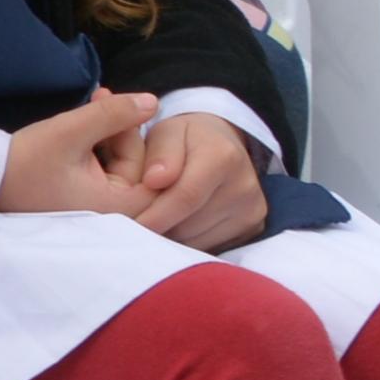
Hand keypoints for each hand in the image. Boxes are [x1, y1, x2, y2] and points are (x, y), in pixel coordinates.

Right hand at [0, 85, 162, 222]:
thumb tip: (153, 101)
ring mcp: (99, 211)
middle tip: (99, 95)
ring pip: (122, 165)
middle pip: (138, 164)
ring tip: (89, 106)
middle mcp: (114, 215)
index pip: (153, 166)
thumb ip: (113, 115)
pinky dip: (98, 151)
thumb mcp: (70, 132)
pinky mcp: (85, 204)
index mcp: (118, 207)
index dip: (132, 130)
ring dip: (108, 135)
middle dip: (119, 129)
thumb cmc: (25, 162)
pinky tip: (82, 130)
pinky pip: (106, 173)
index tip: (109, 100)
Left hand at [125, 107, 271, 250]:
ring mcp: (253, 209)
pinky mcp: (254, 226)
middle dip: (158, 227)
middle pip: (190, 223)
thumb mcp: (165, 133)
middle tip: (133, 225)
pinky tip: (175, 226)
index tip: (125, 225)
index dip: (153, 214)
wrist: (222, 144)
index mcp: (223, 157)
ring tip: (155, 222)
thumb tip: (154, 180)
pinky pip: (211, 246)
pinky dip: (187, 242)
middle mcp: (245, 186)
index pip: (184, 197)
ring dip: (171, 237)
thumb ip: (159, 153)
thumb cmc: (184, 139)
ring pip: (198, 240)